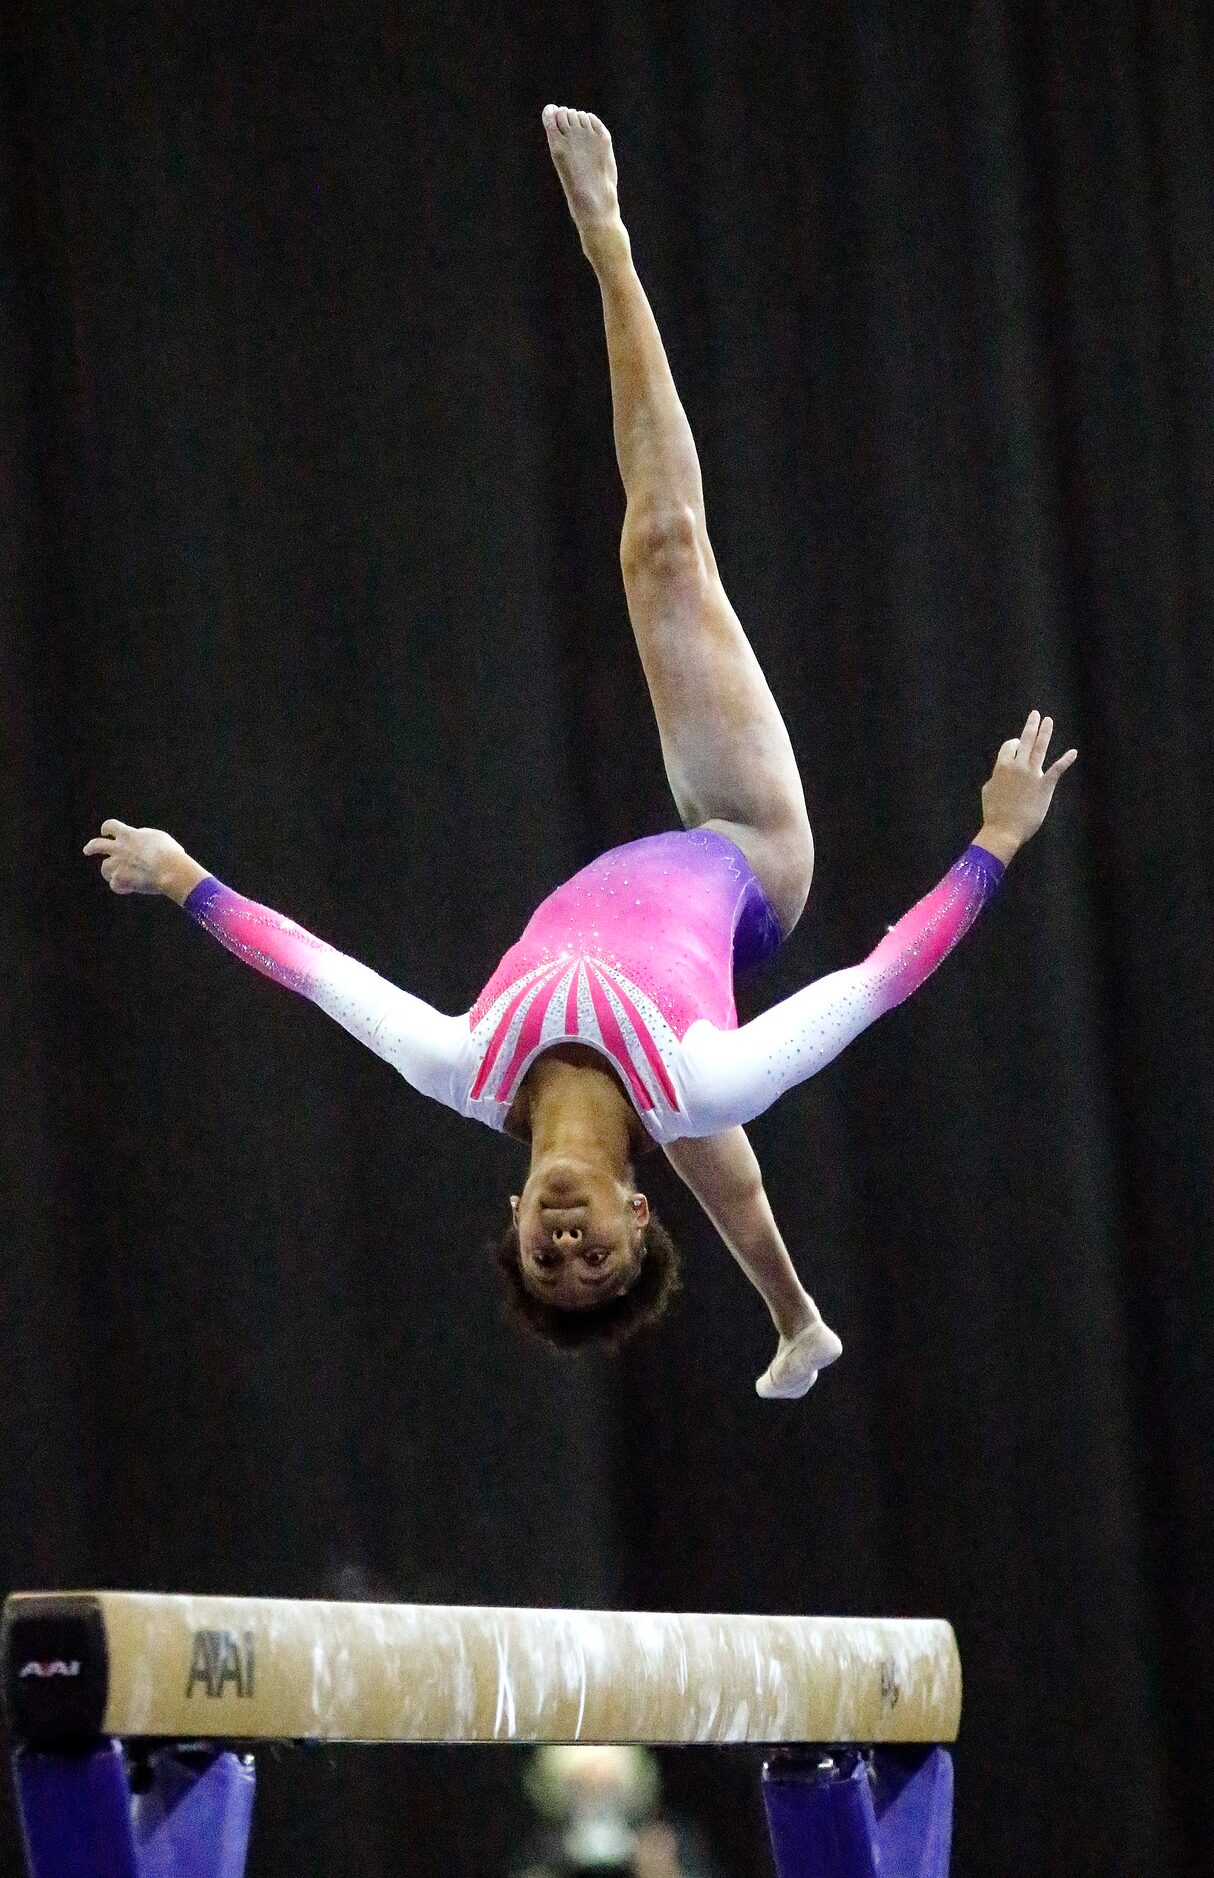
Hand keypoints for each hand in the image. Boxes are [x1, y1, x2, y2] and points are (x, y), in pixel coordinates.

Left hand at [83, 819, 191, 896]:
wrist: (170, 869)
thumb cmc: (170, 853)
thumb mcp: (158, 837)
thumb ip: (146, 837)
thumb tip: (142, 839)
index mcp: (129, 835)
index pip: (111, 826)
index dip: (107, 828)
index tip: (105, 831)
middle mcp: (120, 848)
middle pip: (97, 845)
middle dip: (91, 847)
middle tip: (87, 850)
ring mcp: (118, 864)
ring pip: (104, 868)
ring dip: (109, 872)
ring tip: (116, 876)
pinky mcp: (120, 880)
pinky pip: (115, 886)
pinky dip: (121, 888)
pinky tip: (129, 889)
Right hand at [978, 711, 1076, 860]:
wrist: (1004, 830)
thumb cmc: (993, 812)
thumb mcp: (988, 790)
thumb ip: (997, 777)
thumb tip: (1001, 772)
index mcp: (1001, 767)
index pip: (1009, 746)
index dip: (1013, 744)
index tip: (1016, 747)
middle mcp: (1017, 766)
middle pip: (1025, 740)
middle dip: (1031, 725)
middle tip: (1036, 714)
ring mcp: (1032, 775)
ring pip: (1040, 748)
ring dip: (1045, 733)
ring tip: (1048, 721)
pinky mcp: (1045, 786)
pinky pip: (1057, 769)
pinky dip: (1066, 760)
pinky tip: (1073, 752)